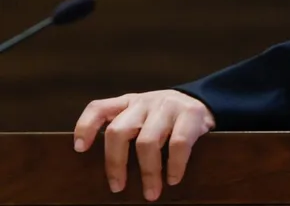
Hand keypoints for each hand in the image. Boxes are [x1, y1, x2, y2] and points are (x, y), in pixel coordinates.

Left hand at [73, 90, 214, 201]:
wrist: (205, 103)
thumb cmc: (167, 119)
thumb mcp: (144, 117)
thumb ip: (126, 129)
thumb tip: (104, 169)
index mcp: (130, 102)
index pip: (100, 108)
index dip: (86, 127)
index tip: (80, 150)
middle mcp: (146, 101)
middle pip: (119, 130)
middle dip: (115, 163)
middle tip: (118, 187)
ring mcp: (168, 106)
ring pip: (147, 141)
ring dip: (148, 172)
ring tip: (151, 193)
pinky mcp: (191, 114)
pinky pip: (178, 144)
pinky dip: (174, 166)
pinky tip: (173, 178)